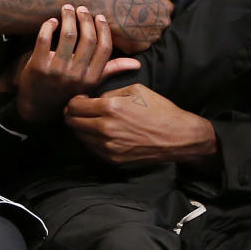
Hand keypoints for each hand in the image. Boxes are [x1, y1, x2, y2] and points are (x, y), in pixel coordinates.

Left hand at [15, 5, 139, 124]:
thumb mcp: (91, 83)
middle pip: (87, 39)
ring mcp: (56, 71)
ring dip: (68, 17)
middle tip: (82, 8)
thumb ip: (111, 69)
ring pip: (68, 35)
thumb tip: (136, 63)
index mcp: (91, 78)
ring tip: (68, 8)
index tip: (99, 16)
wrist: (38, 106)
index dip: (103, 29)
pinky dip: (48, 26)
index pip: (104, 48)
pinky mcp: (38, 66)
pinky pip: (44, 39)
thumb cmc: (68, 90)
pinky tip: (52, 22)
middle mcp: (76, 75)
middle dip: (86, 19)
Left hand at [64, 83, 216, 166]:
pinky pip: (92, 148)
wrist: (177, 137)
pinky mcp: (113, 159)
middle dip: (72, 114)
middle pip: (72, 122)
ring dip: (82, 127)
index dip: (74, 100)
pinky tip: (103, 132)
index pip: (75, 105)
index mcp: (110, 108)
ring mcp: (108, 147)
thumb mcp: (135, 90)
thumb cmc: (159, 110)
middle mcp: (105, 129)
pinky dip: (92, 139)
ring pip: (80, 136)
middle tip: (81, 109)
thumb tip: (95, 99)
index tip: (81, 99)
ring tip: (93, 121)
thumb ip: (110, 93)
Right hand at [90, 0, 172, 53]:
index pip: (166, 10)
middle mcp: (163, 23)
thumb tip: (153, 0)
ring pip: (149, 36)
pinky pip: (137, 45)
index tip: (145, 10)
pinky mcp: (139, 47)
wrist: (106, 5)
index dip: (154, 11)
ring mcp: (152, 36)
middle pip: (159, 25)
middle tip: (135, 19)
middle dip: (149, 23)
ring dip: (141, 33)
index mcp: (166, 7)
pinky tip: (121, 33)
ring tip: (126, 26)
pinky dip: (130, 41)